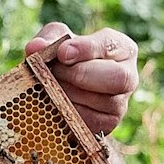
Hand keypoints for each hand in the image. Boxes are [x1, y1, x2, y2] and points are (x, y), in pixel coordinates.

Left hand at [24, 22, 139, 135]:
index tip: (63, 53)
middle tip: (55, 73)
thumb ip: (48, 39)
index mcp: (122, 48)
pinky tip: (54, 104)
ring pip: (103, 102)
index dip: (87, 49)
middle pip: (118, 77)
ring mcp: (120, 103)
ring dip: (70, 95)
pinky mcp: (107, 125)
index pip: (111, 45)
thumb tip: (36, 47)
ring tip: (50, 87)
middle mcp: (128, 76)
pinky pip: (90, 121)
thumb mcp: (56, 41)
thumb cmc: (64, 58)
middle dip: (81, 75)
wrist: (62, 88)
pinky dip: (69, 113)